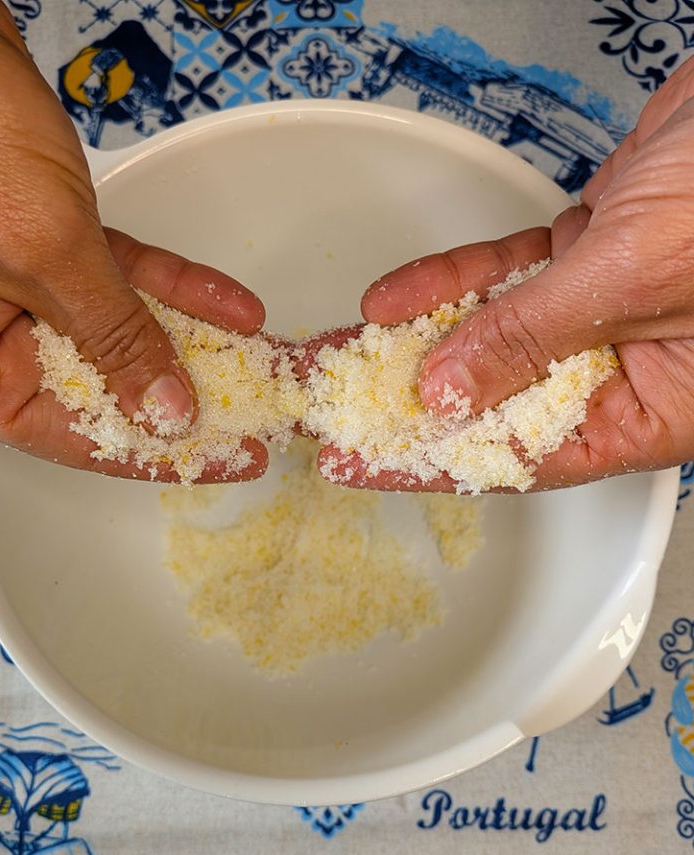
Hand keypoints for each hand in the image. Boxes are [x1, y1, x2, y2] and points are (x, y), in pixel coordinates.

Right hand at [0, 0, 266, 481]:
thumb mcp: (39, 253)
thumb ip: (110, 337)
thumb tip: (166, 413)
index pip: (71, 435)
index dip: (155, 454)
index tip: (228, 460)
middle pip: (103, 388)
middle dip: (185, 397)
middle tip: (259, 417)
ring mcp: (20, 285)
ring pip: (121, 330)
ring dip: (194, 341)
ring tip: (263, 365)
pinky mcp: (48, 237)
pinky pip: (124, 276)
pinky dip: (176, 286)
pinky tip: (235, 306)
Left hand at [338, 55, 693, 491]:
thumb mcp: (629, 282)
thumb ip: (532, 340)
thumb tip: (448, 398)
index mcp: (655, 409)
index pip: (524, 458)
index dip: (434, 464)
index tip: (361, 465)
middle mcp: (628, 369)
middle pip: (498, 402)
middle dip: (410, 404)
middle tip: (331, 412)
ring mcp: (605, 311)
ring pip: (493, 337)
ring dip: (416, 341)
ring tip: (340, 355)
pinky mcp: (589, 256)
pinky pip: (506, 278)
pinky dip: (453, 281)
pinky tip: (392, 299)